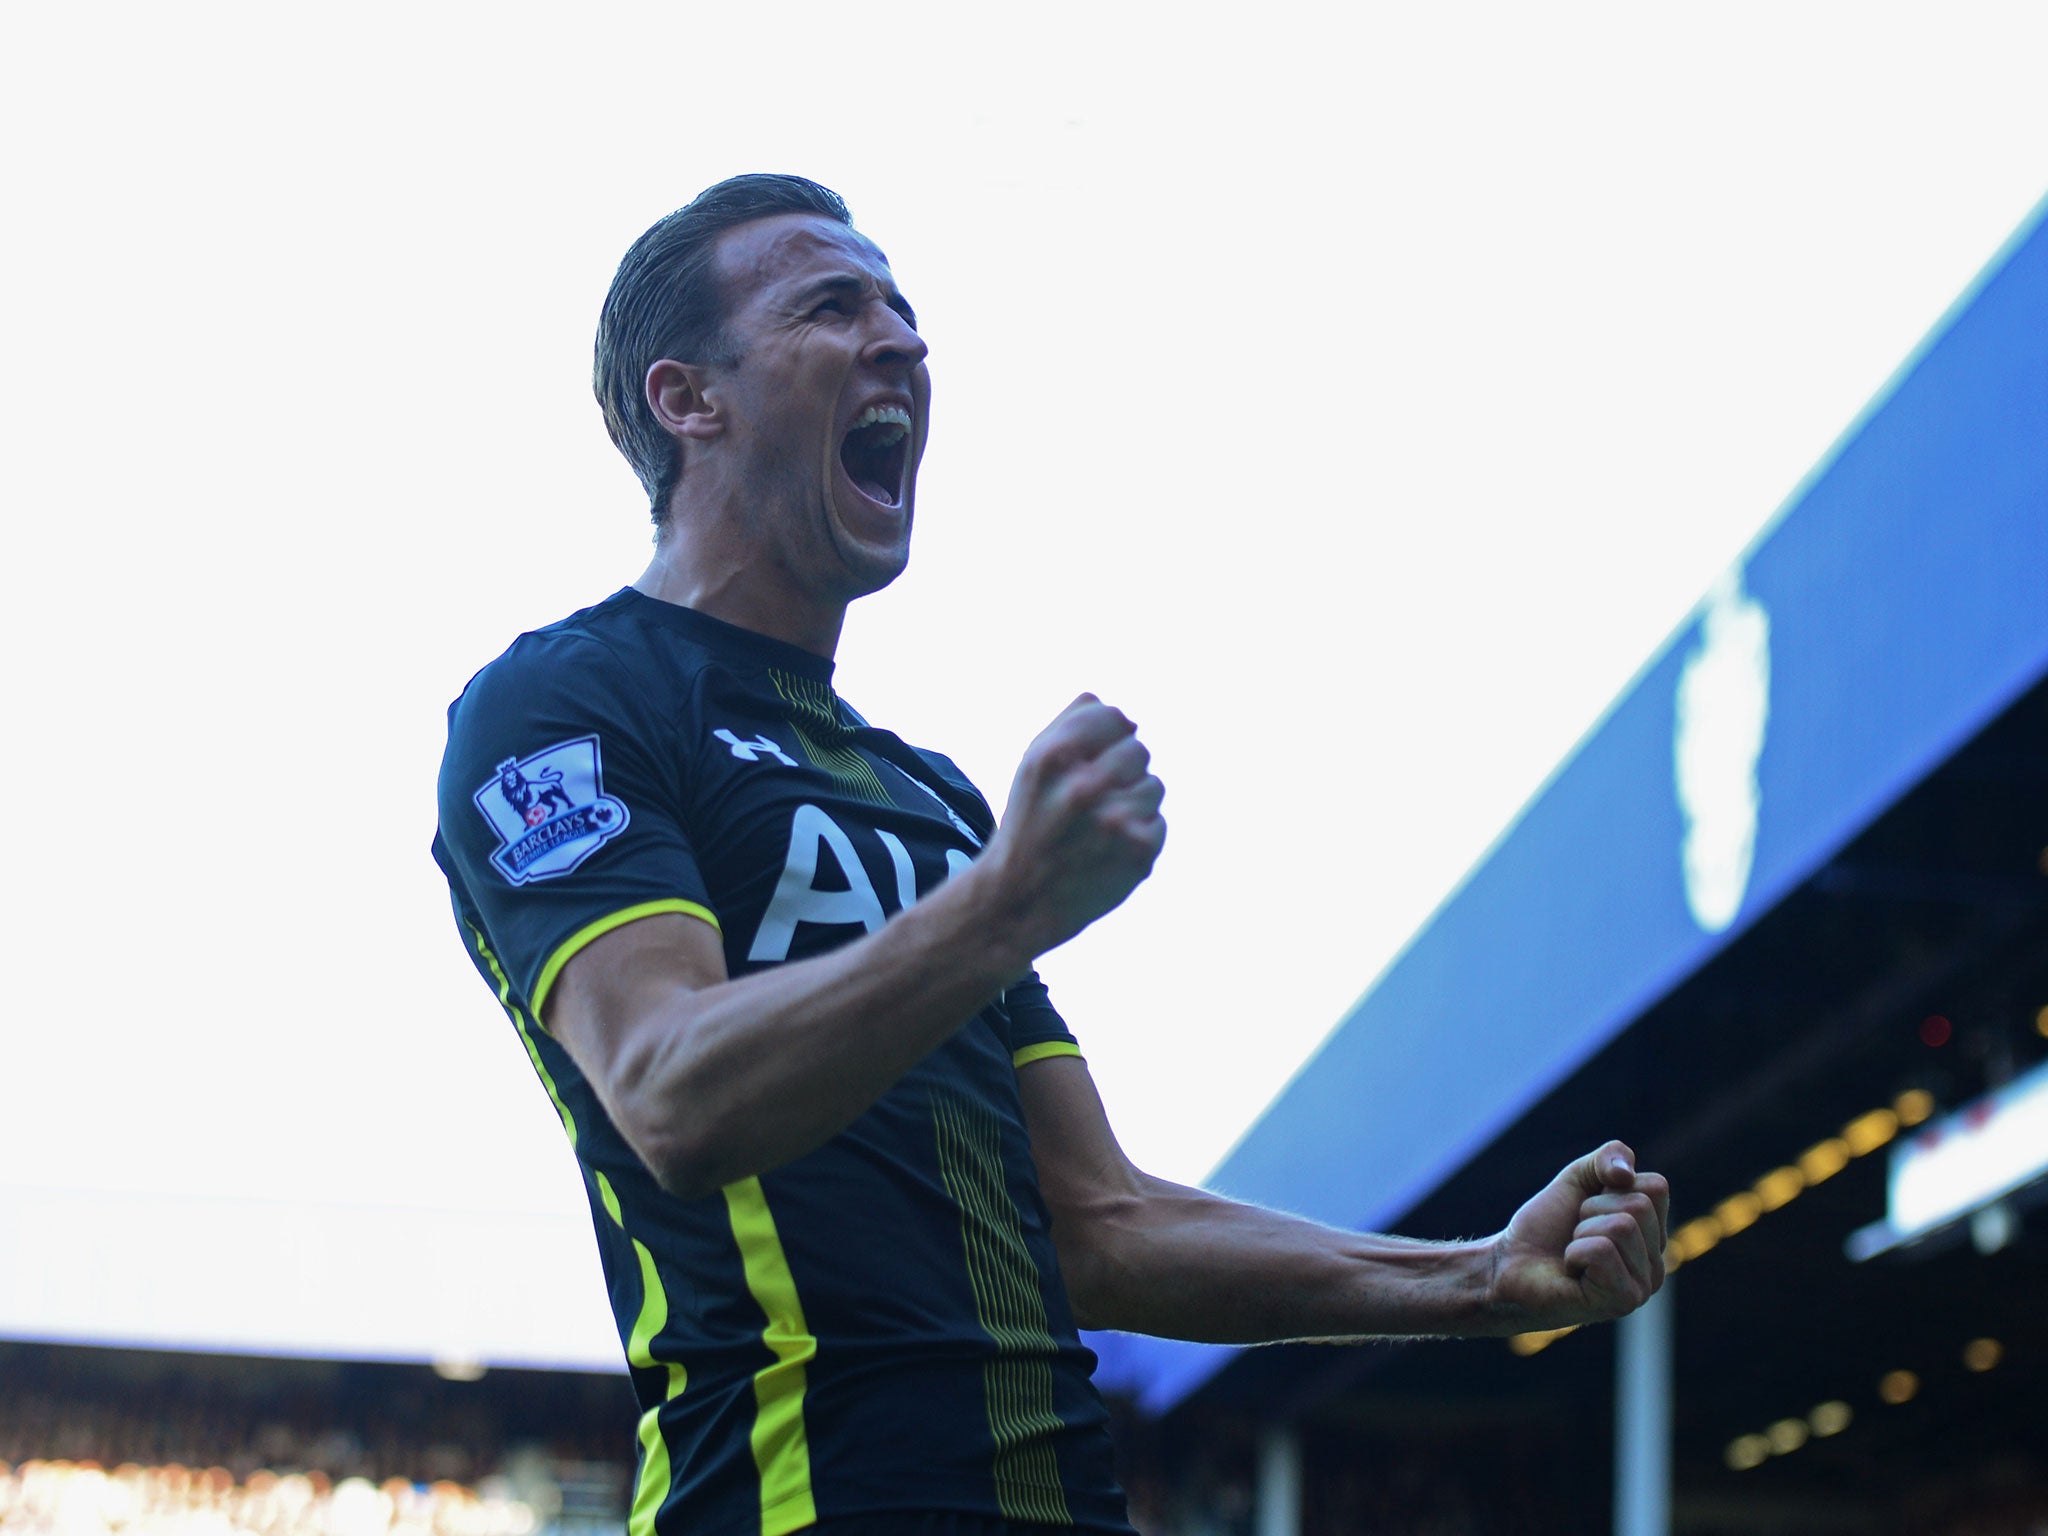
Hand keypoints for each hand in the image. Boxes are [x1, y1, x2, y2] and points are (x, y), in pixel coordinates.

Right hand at [979, 694, 1166, 957]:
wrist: (1020, 900)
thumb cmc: (1031, 823)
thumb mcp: (1032, 765)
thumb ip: (1071, 723)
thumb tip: (1120, 712)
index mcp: (1054, 755)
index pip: (1113, 717)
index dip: (1103, 739)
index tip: (1085, 764)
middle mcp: (1084, 786)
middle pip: (1138, 750)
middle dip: (1119, 772)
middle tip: (1087, 805)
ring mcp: (1115, 821)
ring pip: (1153, 785)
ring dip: (1131, 804)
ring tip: (1097, 830)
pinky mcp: (1140, 851)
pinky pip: (1158, 821)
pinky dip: (1139, 835)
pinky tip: (1108, 852)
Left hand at [1485, 1141, 1669, 1331]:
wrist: (1510, 1263)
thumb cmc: (1547, 1225)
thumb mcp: (1579, 1176)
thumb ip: (1609, 1157)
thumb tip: (1626, 1173)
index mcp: (1654, 1235)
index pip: (1656, 1187)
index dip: (1610, 1187)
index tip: (1587, 1208)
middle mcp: (1657, 1264)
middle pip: (1639, 1206)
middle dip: (1592, 1210)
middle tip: (1576, 1233)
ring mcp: (1643, 1287)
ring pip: (1622, 1227)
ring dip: (1582, 1232)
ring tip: (1573, 1252)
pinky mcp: (1623, 1302)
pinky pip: (1603, 1250)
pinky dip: (1575, 1252)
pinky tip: (1571, 1270)